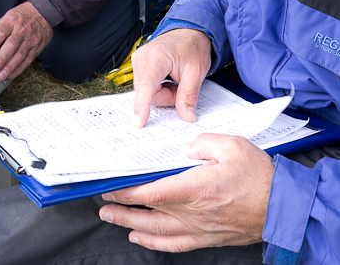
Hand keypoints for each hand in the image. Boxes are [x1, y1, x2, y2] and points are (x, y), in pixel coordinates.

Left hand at [0, 2, 52, 80]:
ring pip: (20, 55)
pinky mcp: (37, 47)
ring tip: (0, 76)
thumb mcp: (6, 18)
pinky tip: (11, 74)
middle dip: (0, 60)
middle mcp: (22, 30)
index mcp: (11, 21)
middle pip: (11, 46)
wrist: (44, 13)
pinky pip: (28, 60)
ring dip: (9, 68)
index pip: (1, 33)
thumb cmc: (22, 16)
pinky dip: (19, 69)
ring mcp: (31, 39)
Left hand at [99, 133, 273, 252]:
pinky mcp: (208, 237)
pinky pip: (175, 245)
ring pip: (158, 232)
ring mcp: (200, 228)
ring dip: (131, 226)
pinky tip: (142, 238)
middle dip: (122, 209)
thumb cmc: (259, 176)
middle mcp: (194, 212)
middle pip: (149, 214)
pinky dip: (154, 243)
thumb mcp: (231, 145)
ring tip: (113, 219)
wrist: (284, 207)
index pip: (153, 192)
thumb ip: (202, 142)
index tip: (112, 187)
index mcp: (196, 188)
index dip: (128, 191)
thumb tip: (184, 146)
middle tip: (103, 204)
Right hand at [131, 28, 211, 126]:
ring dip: (163, 92)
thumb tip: (187, 116)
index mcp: (157, 56)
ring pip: (147, 93)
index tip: (138, 122)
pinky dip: (159, 88)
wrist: (188, 32)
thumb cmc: (192, 47)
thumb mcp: (196, 72)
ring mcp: (138, 60)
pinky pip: (146, 87)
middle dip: (167, 96)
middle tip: (182, 86)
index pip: (147, 85)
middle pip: (149, 93)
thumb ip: (189, 95)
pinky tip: (168, 78)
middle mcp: (142, 57)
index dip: (142, 105)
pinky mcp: (138, 65)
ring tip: (176, 79)